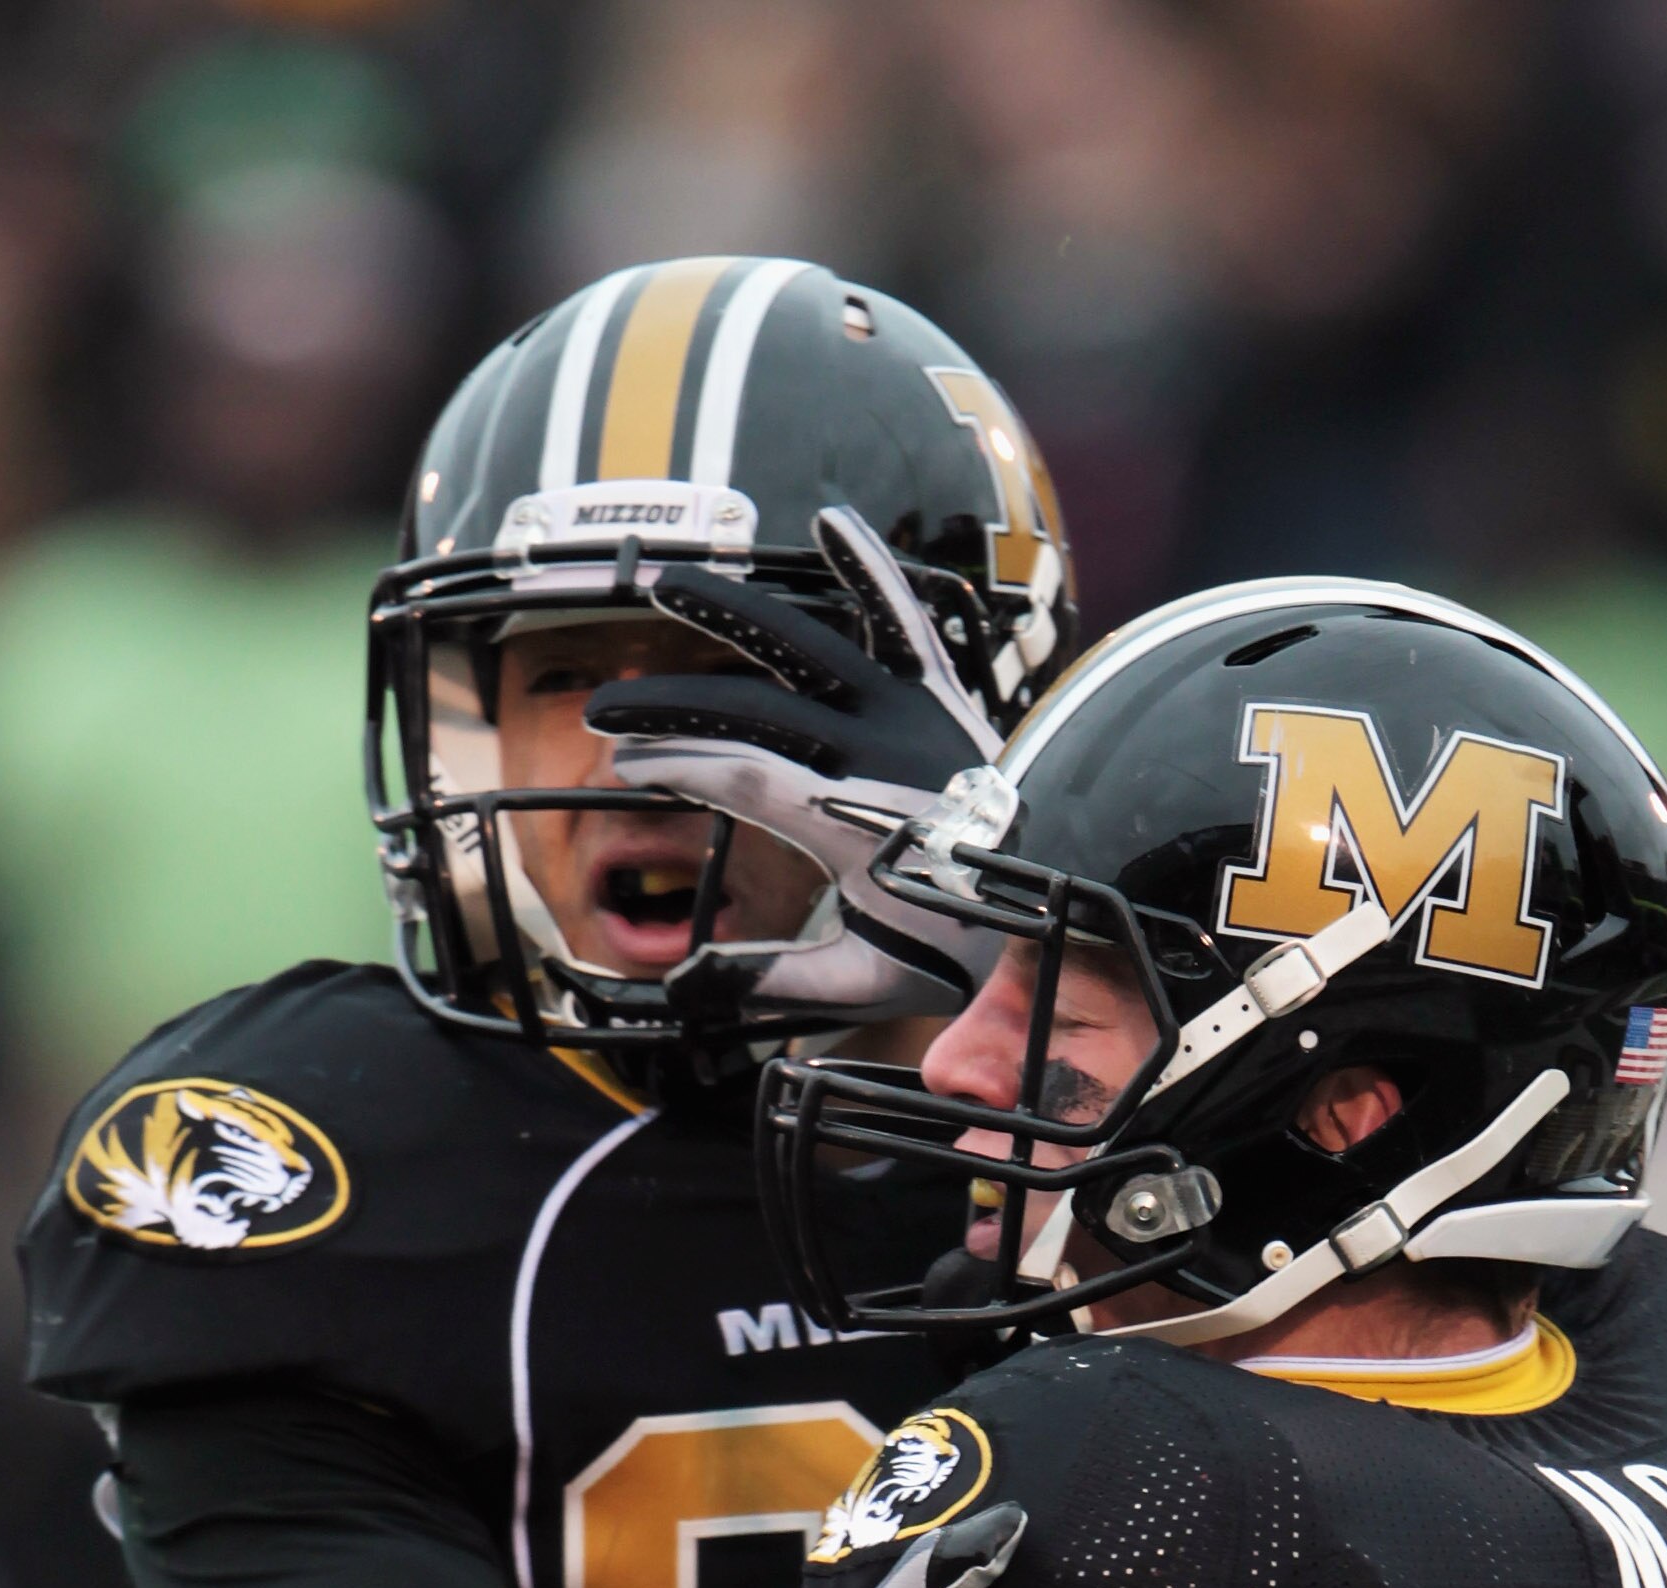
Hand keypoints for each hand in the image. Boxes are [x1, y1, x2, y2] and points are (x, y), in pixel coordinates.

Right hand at [582, 510, 1002, 1014]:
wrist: (1059, 904)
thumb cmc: (961, 948)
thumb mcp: (865, 980)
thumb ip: (775, 977)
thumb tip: (684, 988)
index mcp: (852, 821)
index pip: (736, 774)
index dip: (672, 764)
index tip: (624, 769)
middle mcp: (877, 753)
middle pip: (748, 710)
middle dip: (668, 708)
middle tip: (607, 715)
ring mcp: (912, 714)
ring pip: (806, 645)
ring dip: (731, 613)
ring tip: (666, 586)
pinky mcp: (943, 695)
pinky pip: (905, 619)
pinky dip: (872, 569)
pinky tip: (832, 521)